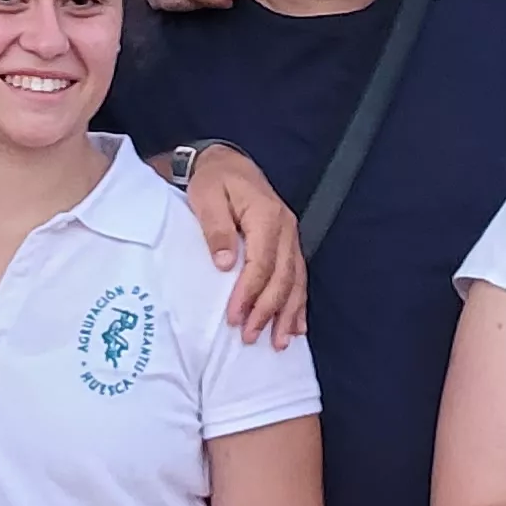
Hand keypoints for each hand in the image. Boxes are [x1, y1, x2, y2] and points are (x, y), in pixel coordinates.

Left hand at [179, 143, 307, 344]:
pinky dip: (298, 304)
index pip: (262, 263)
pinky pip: (299, 277)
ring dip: (287, 314)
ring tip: (278, 342)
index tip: (234, 318)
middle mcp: (285, 228)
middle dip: (268, 311)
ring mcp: (291, 236)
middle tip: (249, 336)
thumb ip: (216, 229)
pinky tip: (296, 326)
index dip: (249, 293)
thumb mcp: (207, 198)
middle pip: (282, 277)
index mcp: (266, 216)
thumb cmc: (213, 181)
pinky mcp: (289, 243)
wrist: (226, 162)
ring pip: (296, 281)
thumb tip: (225, 264)